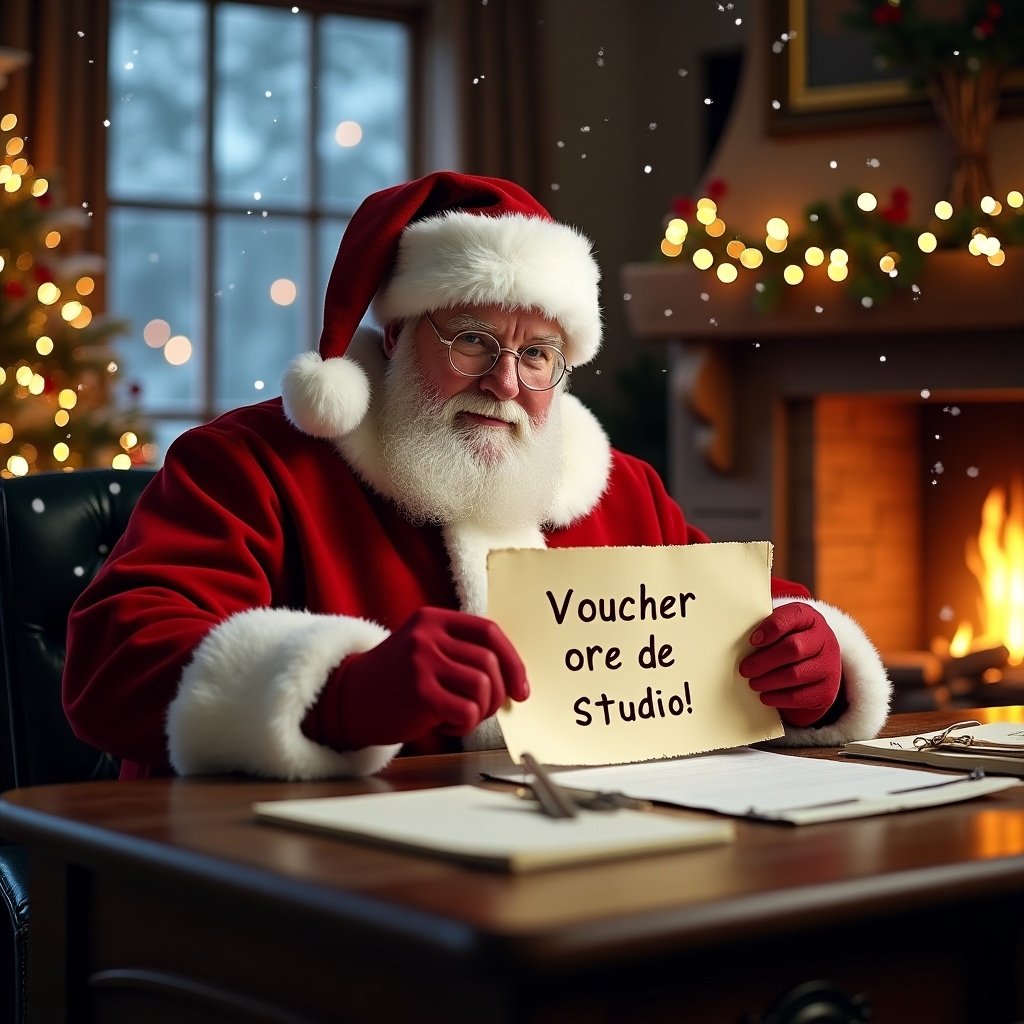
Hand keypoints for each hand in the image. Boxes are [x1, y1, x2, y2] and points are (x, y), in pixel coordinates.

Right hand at [302, 607, 529, 749]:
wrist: (345, 700)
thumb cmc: (394, 681)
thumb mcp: (425, 650)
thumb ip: (460, 653)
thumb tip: (512, 678)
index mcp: (434, 619)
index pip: (489, 631)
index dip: (512, 660)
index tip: (520, 687)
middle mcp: (428, 634)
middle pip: (489, 662)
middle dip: (497, 694)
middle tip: (484, 710)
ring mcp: (422, 660)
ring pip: (483, 685)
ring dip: (481, 709)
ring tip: (462, 715)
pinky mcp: (419, 691)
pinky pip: (467, 710)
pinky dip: (466, 724)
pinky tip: (447, 724)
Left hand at [738, 603, 840, 727]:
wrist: (817, 667)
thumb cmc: (787, 642)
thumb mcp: (781, 629)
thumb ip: (764, 628)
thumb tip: (734, 637)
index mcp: (810, 618)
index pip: (792, 617)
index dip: (770, 628)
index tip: (752, 641)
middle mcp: (825, 640)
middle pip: (793, 648)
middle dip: (764, 660)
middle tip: (745, 669)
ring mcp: (829, 666)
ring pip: (795, 674)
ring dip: (768, 680)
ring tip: (752, 683)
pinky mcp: (827, 692)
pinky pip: (800, 697)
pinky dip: (778, 698)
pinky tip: (764, 697)